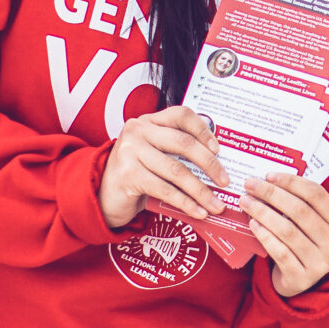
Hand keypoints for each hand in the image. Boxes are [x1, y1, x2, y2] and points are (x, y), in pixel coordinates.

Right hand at [101, 106, 226, 228]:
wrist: (102, 195)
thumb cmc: (137, 174)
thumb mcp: (154, 154)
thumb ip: (176, 150)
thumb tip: (218, 164)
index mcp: (149, 121)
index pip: (181, 115)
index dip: (203, 130)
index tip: (219, 149)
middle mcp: (138, 131)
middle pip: (183, 143)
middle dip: (210, 164)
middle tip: (226, 182)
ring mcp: (130, 152)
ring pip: (176, 171)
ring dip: (201, 191)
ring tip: (217, 205)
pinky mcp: (128, 175)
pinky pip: (165, 190)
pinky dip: (185, 203)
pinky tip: (198, 212)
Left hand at [243, 171, 328, 296]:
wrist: (300, 281)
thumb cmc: (304, 243)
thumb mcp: (312, 224)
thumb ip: (301, 204)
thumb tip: (270, 179)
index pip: (317, 195)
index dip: (292, 182)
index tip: (269, 175)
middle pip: (300, 211)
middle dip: (272, 194)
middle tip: (250, 185)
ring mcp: (320, 263)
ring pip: (288, 231)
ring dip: (263, 213)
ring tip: (246, 202)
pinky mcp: (301, 278)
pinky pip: (280, 252)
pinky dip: (265, 236)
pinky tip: (253, 224)